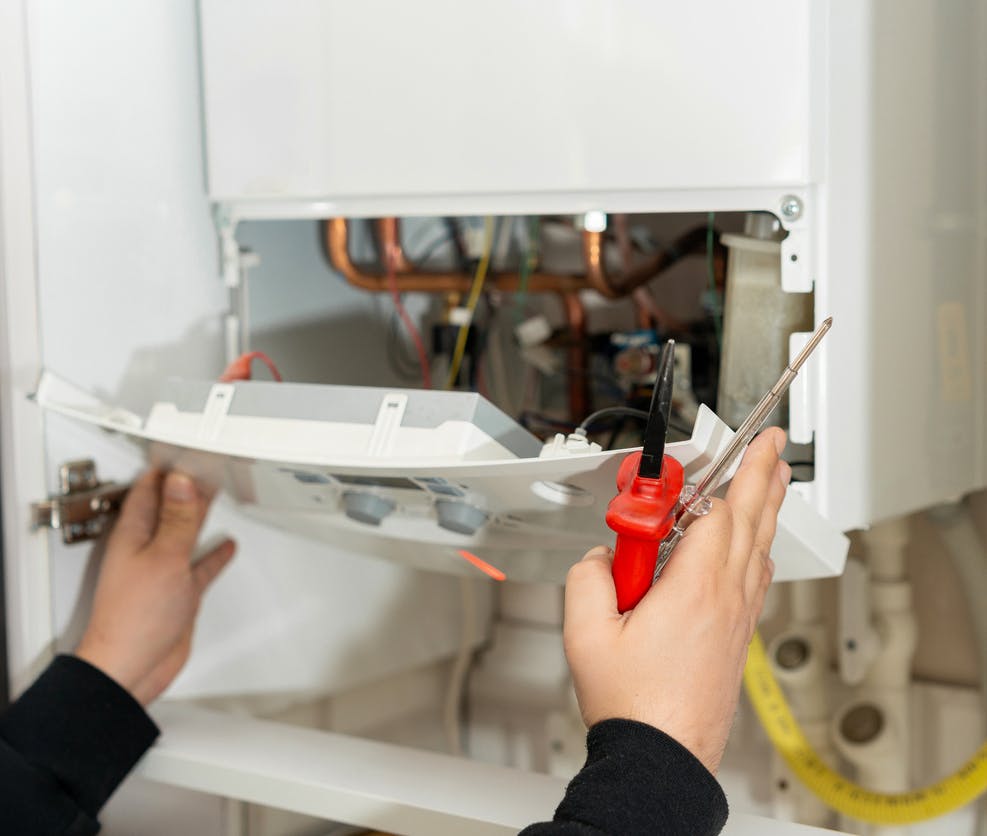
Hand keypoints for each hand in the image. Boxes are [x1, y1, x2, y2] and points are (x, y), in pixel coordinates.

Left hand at [75, 469, 235, 705]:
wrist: (132, 666)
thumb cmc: (134, 618)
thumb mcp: (164, 558)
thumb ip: (177, 520)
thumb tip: (181, 482)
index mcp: (134, 535)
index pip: (151, 490)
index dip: (169, 469)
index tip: (188, 451)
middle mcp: (147, 549)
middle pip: (171, 508)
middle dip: (187, 486)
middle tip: (206, 465)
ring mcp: (163, 571)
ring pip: (186, 533)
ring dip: (199, 515)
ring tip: (216, 495)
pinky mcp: (179, 593)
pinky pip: (200, 566)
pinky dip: (214, 555)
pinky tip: (225, 546)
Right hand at [563, 428, 789, 773]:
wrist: (663, 759)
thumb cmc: (634, 707)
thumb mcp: (585, 634)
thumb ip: (586, 578)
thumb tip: (600, 557)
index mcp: (693, 590)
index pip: (717, 514)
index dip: (722, 476)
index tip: (733, 446)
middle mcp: (725, 600)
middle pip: (751, 522)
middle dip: (764, 476)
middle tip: (774, 446)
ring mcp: (737, 621)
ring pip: (758, 549)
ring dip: (766, 509)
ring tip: (772, 483)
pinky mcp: (736, 639)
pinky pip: (754, 579)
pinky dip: (757, 549)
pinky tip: (753, 547)